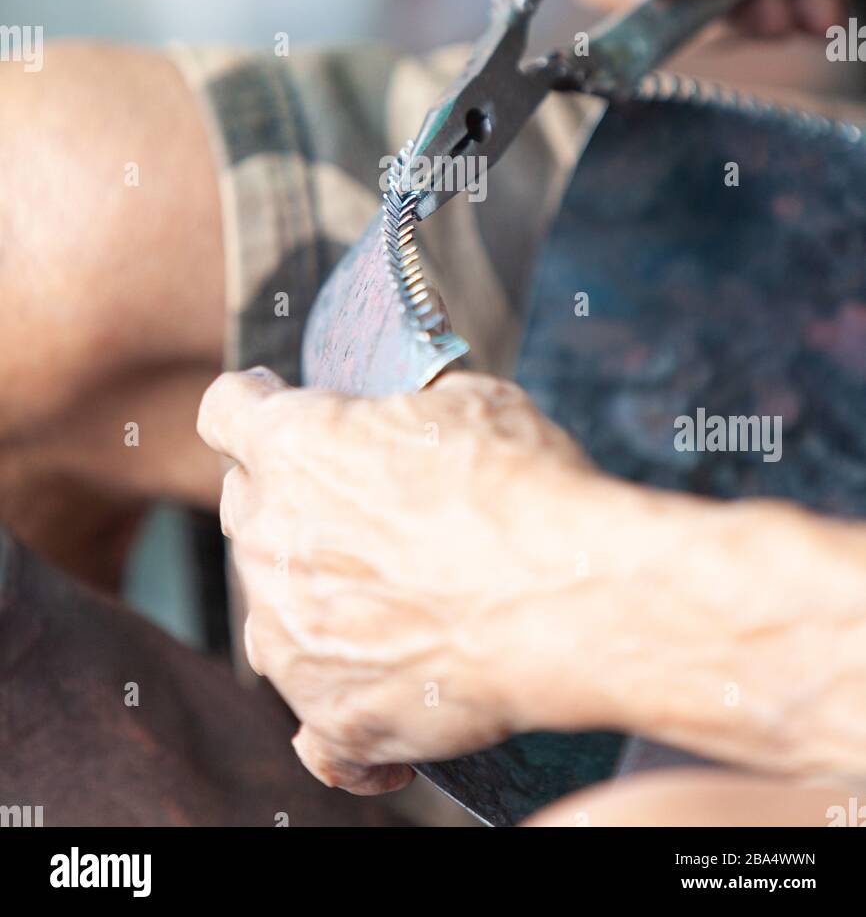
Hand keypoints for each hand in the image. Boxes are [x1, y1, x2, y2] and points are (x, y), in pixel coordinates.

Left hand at [200, 366, 865, 793]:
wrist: (567, 600)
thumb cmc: (521, 489)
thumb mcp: (469, 401)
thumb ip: (411, 407)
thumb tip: (416, 409)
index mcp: (294, 445)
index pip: (227, 409)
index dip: (251, 403)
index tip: (268, 404)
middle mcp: (269, 537)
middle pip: (245, 506)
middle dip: (287, 498)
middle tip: (358, 506)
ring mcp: (290, 636)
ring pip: (270, 610)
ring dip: (309, 600)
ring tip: (389, 602)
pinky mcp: (329, 715)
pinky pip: (312, 724)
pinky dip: (340, 716)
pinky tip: (382, 699)